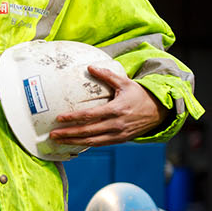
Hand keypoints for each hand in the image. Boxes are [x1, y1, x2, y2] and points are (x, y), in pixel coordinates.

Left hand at [46, 66, 169, 147]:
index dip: (73, 118)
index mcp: (116, 109)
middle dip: (68, 134)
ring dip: (74, 142)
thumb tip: (90, 66)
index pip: (90, 115)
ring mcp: (118, 134)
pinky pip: (100, 144)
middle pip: (88, 131)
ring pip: (92, 141)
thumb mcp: (125, 82)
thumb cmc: (140, 95)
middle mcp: (116, 124)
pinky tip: (74, 143)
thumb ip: (107, 75)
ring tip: (58, 141)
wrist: (159, 111)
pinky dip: (86, 144)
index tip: (60, 118)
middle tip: (52, 134)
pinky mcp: (120, 140)